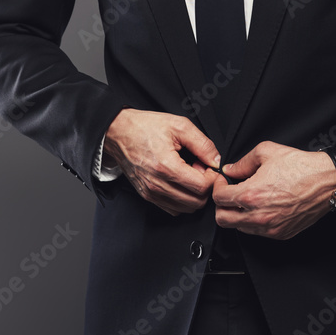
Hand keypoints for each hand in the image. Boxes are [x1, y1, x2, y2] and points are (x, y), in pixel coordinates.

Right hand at [104, 108, 219, 215]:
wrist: (118, 133)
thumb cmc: (145, 127)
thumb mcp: (179, 125)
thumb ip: (203, 144)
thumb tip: (216, 161)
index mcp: (166, 166)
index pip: (202, 187)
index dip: (212, 177)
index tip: (208, 165)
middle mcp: (157, 184)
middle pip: (196, 202)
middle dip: (205, 187)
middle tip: (200, 169)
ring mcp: (151, 193)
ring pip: (186, 208)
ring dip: (194, 194)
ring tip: (189, 175)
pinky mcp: (147, 196)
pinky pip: (173, 209)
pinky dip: (182, 200)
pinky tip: (180, 183)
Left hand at [212, 141, 335, 239]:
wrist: (326, 181)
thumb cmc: (301, 167)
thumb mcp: (266, 152)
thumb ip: (243, 162)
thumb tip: (231, 170)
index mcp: (251, 194)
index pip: (218, 198)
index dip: (217, 187)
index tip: (222, 182)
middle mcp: (258, 215)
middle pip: (222, 219)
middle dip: (221, 205)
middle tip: (228, 194)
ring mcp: (270, 228)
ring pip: (239, 228)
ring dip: (237, 215)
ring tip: (246, 200)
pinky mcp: (281, 234)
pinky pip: (257, 232)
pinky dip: (253, 222)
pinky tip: (261, 207)